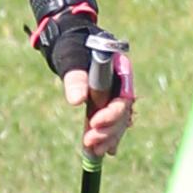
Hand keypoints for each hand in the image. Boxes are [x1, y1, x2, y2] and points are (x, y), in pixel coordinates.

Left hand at [43, 12, 136, 158]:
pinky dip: (107, 135)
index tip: (93, 122)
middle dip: (108, 130)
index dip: (111, 114)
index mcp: (120, 71)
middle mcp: (121, 84)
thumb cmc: (72, 45)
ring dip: (107, 137)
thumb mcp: (71, 58)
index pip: (123, 98)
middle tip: (90, 142)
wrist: (70, 41)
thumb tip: (76, 100)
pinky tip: (103, 150)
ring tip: (94, 150)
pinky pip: (111, 122)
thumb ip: (76, 78)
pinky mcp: (106, 102)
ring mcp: (115, 94)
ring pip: (118, 121)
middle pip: (122, 113)